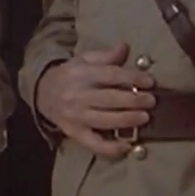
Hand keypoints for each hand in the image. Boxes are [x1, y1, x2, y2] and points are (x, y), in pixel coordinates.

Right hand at [34, 43, 155, 156]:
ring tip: (144, 117)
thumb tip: (126, 47)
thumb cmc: (70, 75)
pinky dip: (111, 148)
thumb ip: (105, 56)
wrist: (43, 94)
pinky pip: (95, 144)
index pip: (110, 75)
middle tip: (151, 101)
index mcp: (81, 74)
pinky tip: (127, 146)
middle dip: (134, 101)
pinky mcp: (75, 134)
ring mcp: (76, 117)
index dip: (132, 78)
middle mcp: (78, 96)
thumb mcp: (84, 60)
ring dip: (127, 120)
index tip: (150, 81)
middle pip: (110, 99)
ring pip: (105, 121)